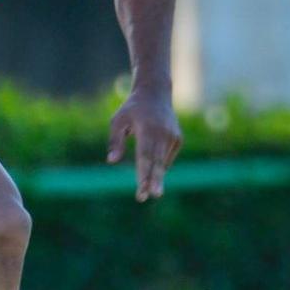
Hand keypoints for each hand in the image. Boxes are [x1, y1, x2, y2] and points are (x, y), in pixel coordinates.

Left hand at [108, 87, 180, 201]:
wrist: (155, 94)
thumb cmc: (132, 109)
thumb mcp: (118, 121)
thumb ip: (115, 141)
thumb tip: (111, 161)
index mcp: (148, 129)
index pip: (146, 156)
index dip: (144, 174)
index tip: (142, 189)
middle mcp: (163, 133)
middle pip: (157, 162)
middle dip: (154, 181)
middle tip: (150, 196)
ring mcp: (173, 137)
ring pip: (162, 162)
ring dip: (155, 177)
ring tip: (148, 192)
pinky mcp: (178, 139)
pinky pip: (166, 158)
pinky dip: (158, 165)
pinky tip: (152, 166)